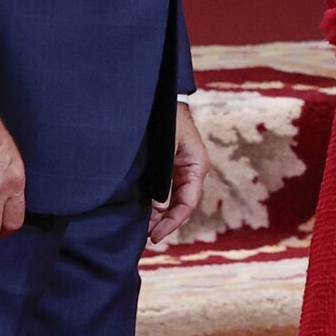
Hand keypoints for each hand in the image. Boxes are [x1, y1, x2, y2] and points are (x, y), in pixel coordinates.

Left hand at [148, 102, 209, 245]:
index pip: (187, 204)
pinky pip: (163, 192)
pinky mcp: (169, 168)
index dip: (172, 222)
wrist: (162, 98)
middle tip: (143, 238)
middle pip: (178, 206)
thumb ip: (164, 177)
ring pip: (170, 202)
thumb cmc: (167, 118)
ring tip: (139, 229)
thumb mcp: (167, 147)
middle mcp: (191, 172)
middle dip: (162, 222)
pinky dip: (153, 204)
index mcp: (196, 166)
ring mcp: (180, 171)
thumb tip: (158, 206)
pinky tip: (140, 212)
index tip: (155, 236)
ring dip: (156, 215)